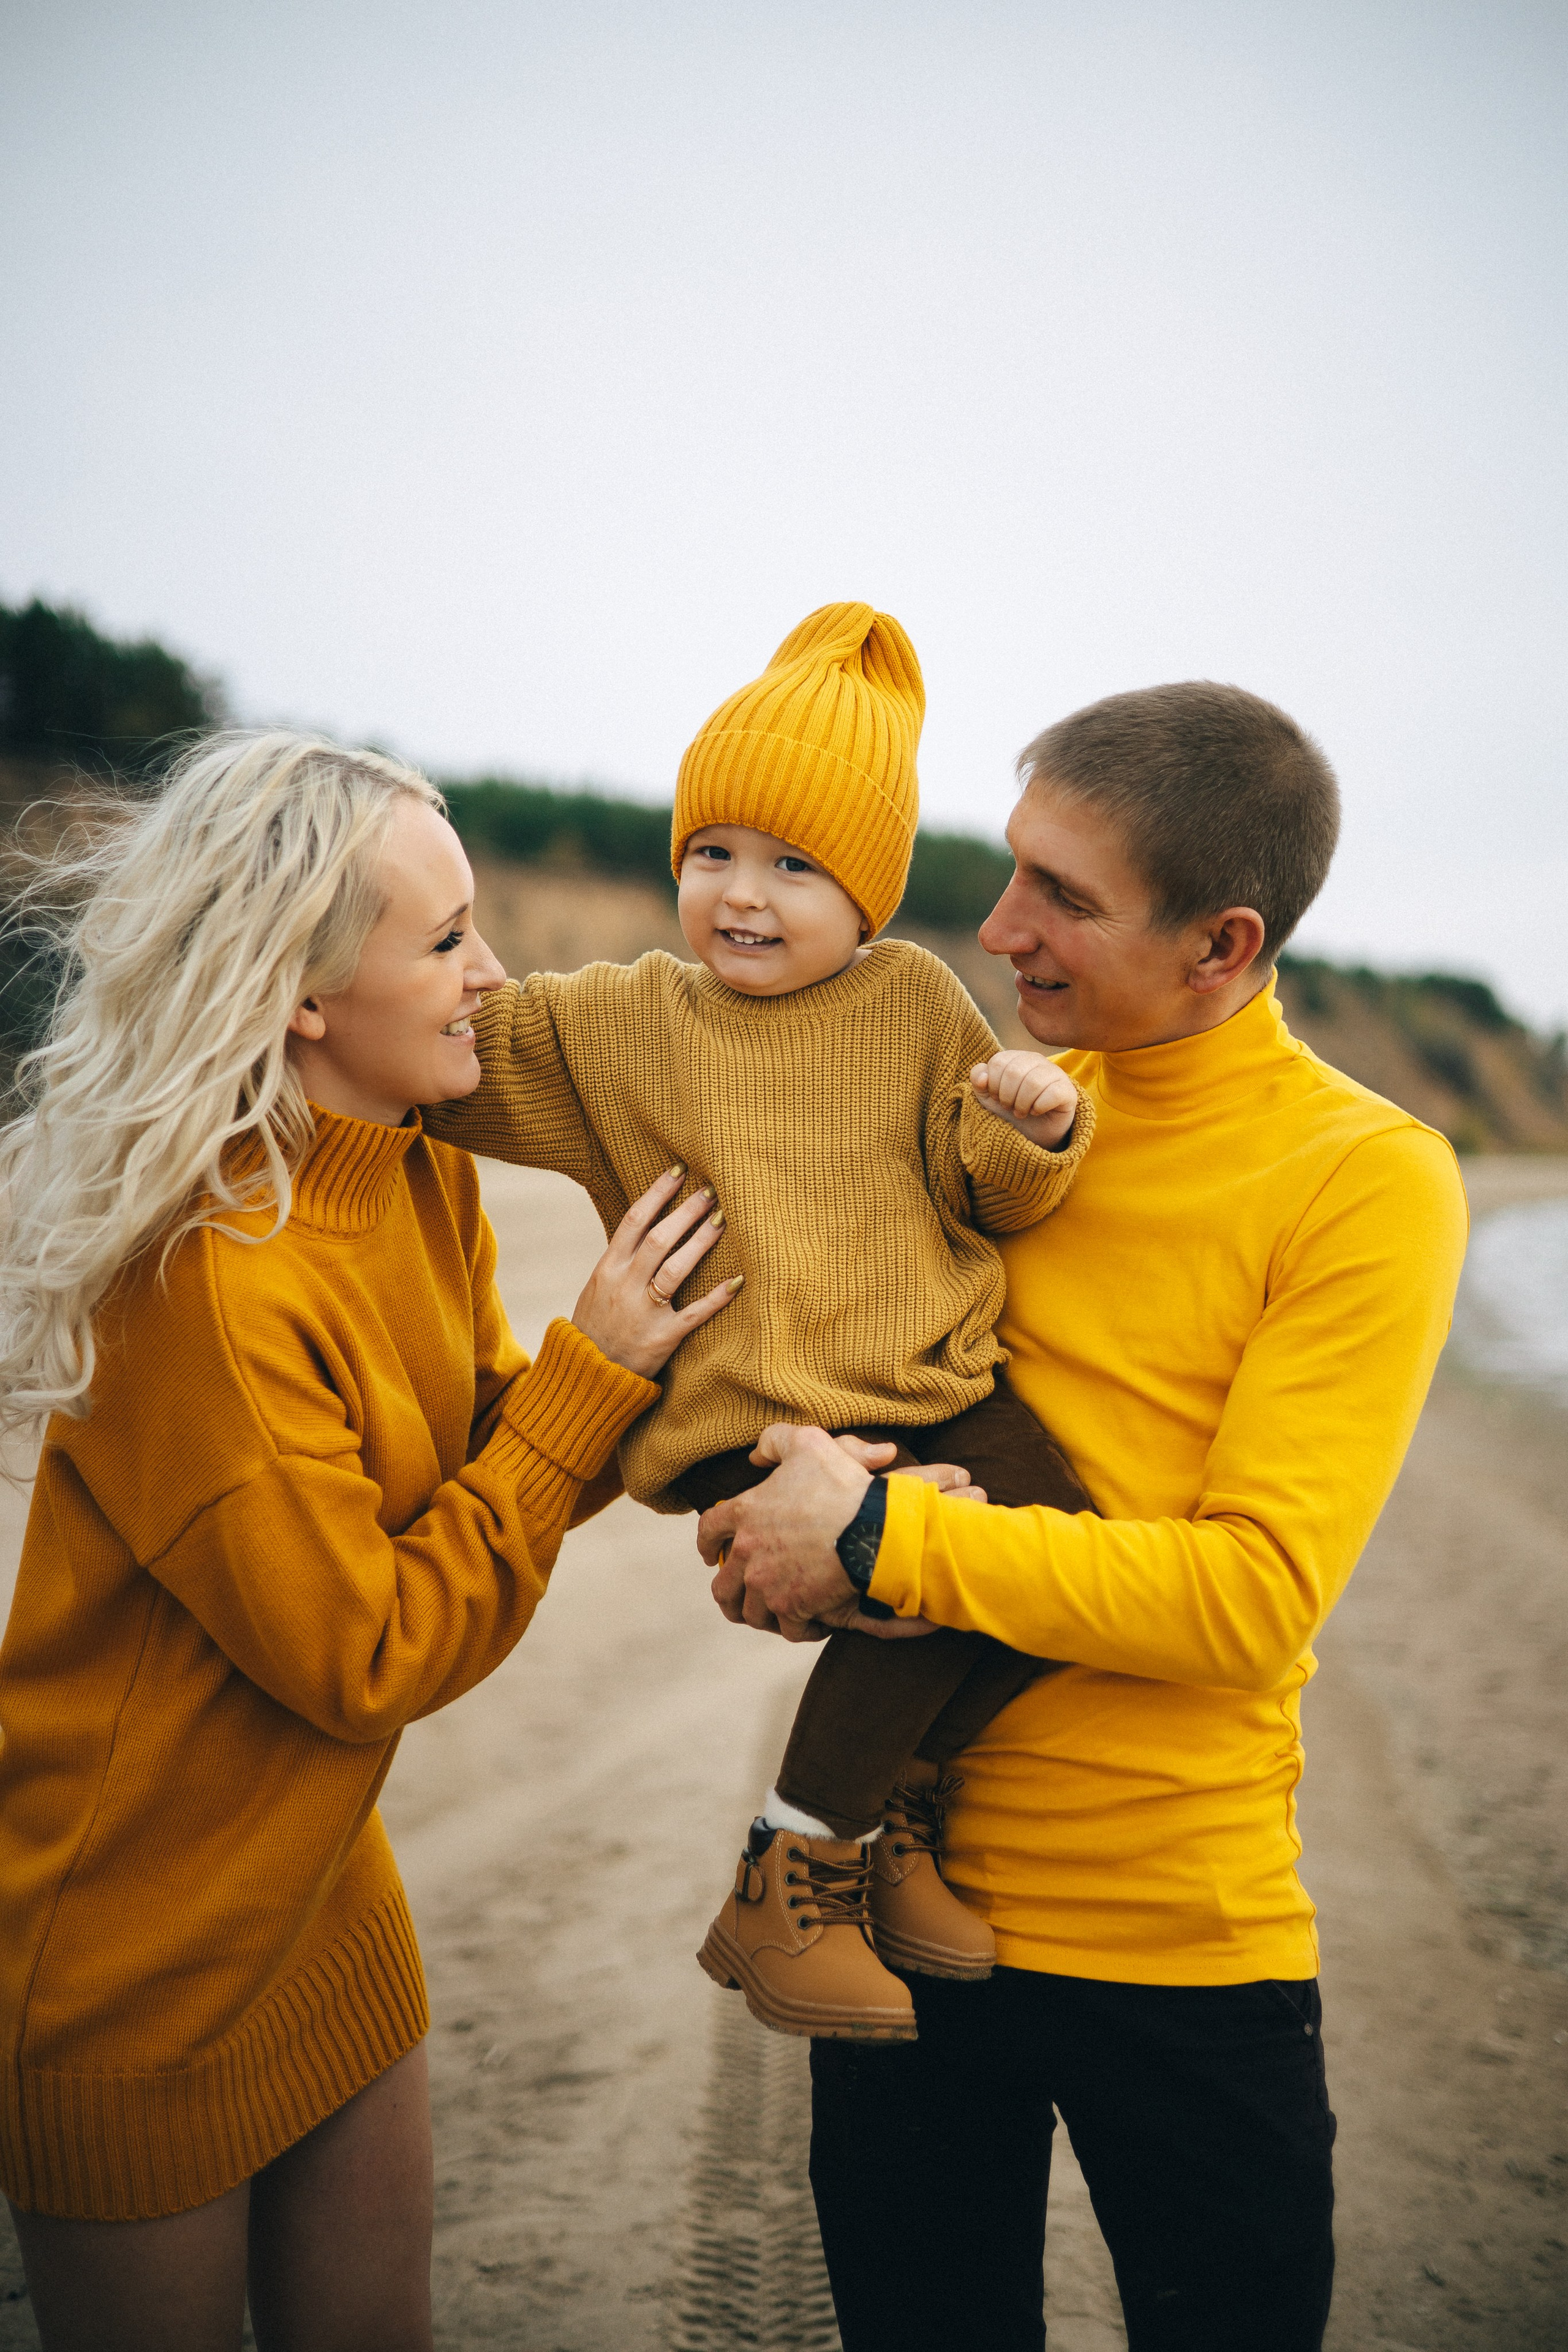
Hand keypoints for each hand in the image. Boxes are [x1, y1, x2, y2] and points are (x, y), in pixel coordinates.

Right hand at [571, 1165, 739, 1378]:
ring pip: (675, 1269)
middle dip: (687, 1212)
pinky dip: (716, 1297)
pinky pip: (694, 1314)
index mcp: (607, 1269)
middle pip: (658, 1239)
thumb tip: (645, 1225)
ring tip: (723, 1220)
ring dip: (701, 1242)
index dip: (657, 1193)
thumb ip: (620, 1260)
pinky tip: (737, 1280)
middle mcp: (624, 1286)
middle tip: (712, 1191)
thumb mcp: (598, 1287)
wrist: (586, 1376)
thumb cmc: (596, 1327)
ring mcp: (643, 1312)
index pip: (633, 1221)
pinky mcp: (662, 1338)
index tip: (679, 1171)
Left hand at [700, 1426, 961, 1643]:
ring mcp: (768, 1584)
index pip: (709, 1531)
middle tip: (739, 1597)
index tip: (709, 1554)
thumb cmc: (841, 1485)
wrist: (872, 1527)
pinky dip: (797, 1630)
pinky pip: (787, 1629)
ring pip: (750, 1613)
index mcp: (746, 1513)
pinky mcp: (792, 1607)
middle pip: (723, 1586)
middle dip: (729, 1594)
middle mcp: (749, 1553)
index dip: (707, 1543)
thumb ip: (777, 1441)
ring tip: (774, 1615)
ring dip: (761, 1615)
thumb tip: (755, 1455)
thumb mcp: (808, 1443)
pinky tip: (810, 1624)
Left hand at [970, 1050, 1077, 1147]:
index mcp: (1017, 1057)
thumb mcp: (987, 1097)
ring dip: (1022, 1104)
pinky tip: (1037, 1112)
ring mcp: (1055, 1074)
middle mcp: (1037, 1060)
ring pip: (1033, 1083)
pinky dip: (1039, 1108)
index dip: (993, 1085)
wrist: (1032, 1137)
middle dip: (1006, 1096)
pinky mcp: (1068, 1091)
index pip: (998, 1062)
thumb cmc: (1010, 1112)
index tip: (997, 1098)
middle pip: (1014, 1072)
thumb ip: (978, 1080)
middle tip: (1010, 1107)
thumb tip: (982, 1076)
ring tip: (1022, 1112)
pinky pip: (1052, 1094)